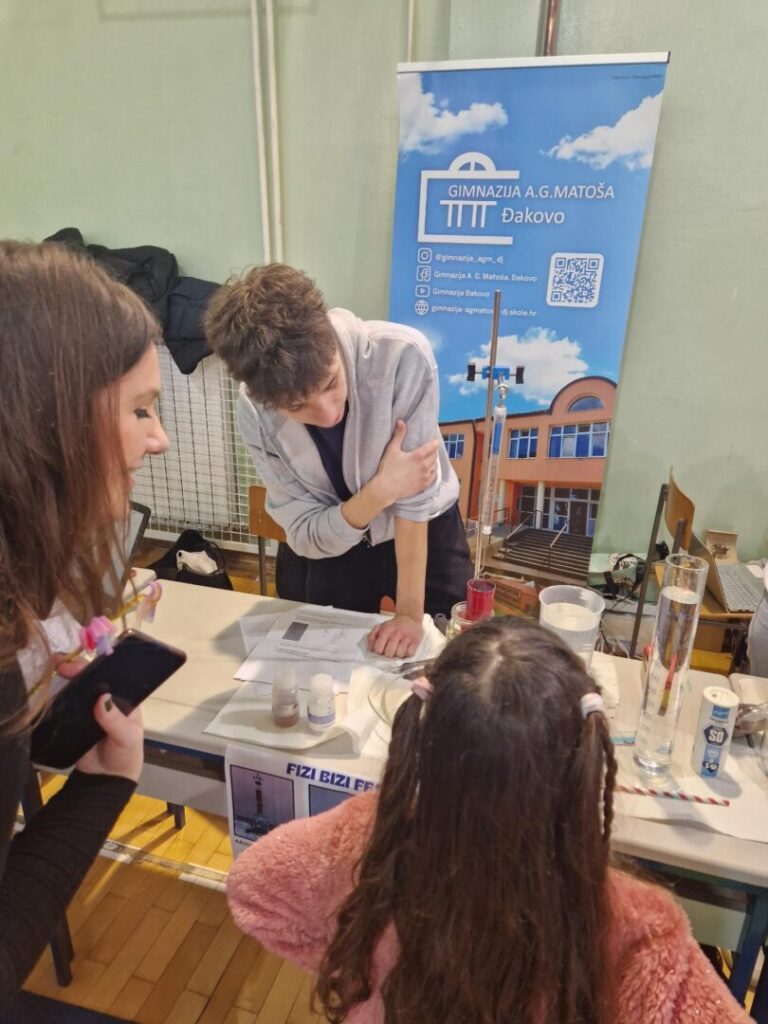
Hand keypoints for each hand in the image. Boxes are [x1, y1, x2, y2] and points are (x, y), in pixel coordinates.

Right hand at [52, 654, 143, 781]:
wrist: (104, 780)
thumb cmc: (125, 755)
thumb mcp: (127, 738)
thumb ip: (116, 721)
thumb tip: (102, 698)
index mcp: (122, 699)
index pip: (111, 675)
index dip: (97, 666)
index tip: (83, 664)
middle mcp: (104, 700)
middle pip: (90, 677)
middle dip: (76, 667)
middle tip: (61, 665)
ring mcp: (86, 709)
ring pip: (74, 688)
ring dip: (63, 677)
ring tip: (52, 668)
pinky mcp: (71, 720)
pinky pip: (62, 706)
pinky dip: (54, 697)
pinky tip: (44, 690)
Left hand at [367, 614, 422, 658]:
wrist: (410, 618)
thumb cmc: (393, 626)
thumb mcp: (380, 627)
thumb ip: (372, 637)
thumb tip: (370, 649)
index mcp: (386, 629)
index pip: (378, 648)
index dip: (378, 651)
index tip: (381, 649)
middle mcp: (396, 633)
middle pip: (389, 653)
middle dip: (388, 654)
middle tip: (390, 650)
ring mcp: (407, 637)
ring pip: (399, 655)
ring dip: (398, 654)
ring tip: (398, 649)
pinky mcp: (416, 641)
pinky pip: (409, 654)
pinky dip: (407, 654)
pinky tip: (405, 649)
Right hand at [374, 420, 438, 504]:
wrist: (386, 488)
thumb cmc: (388, 468)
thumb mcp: (392, 449)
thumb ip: (399, 435)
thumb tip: (401, 421)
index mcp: (418, 456)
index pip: (433, 446)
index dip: (434, 442)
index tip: (433, 441)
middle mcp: (425, 466)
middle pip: (435, 455)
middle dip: (433, 451)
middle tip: (428, 449)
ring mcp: (426, 476)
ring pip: (435, 465)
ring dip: (433, 461)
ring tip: (428, 459)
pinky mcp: (424, 484)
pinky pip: (434, 476)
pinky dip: (433, 471)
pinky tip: (429, 470)